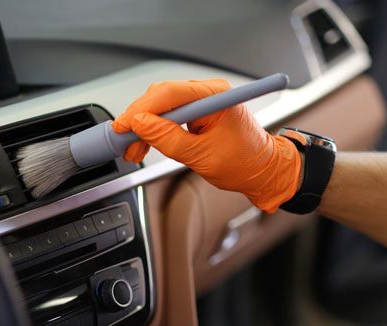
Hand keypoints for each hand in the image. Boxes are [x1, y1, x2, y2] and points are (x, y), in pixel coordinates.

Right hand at [113, 78, 301, 212]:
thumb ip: (168, 139)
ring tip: (133, 150)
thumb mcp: (201, 156)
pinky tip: (144, 144)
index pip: (169, 94)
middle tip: (125, 141)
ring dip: (144, 128)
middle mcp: (208, 93)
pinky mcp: (197, 112)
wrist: (262, 171)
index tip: (124, 125)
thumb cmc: (245, 163)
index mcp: (215, 96)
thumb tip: (140, 125)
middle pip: (161, 97)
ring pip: (161, 107)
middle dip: (139, 119)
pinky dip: (155, 130)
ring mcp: (202, 101)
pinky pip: (169, 116)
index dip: (141, 109)